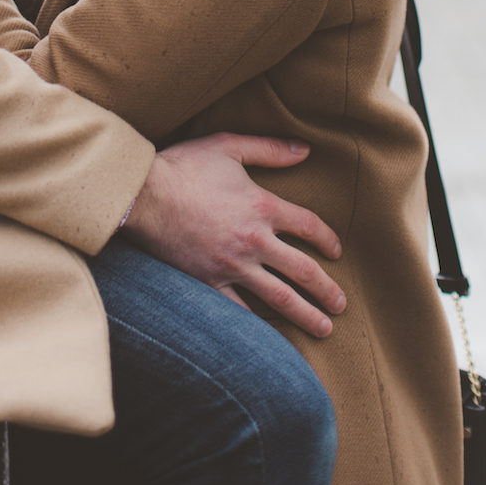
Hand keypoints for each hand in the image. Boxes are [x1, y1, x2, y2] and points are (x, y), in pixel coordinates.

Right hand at [121, 132, 345, 338]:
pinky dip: (259, 326)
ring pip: (280, 297)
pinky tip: (273, 338)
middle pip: (303, 270)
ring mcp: (233, 265)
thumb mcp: (228, 146)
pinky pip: (241, 311)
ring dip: (307, 314)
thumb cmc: (184, 166)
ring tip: (324, 327)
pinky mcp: (210, 281)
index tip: (336, 251)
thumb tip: (304, 149)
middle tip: (341, 304)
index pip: (309, 226)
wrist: (144, 195)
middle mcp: (255, 240)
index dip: (328, 239)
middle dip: (326, 290)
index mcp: (263, 206)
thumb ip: (269, 149)